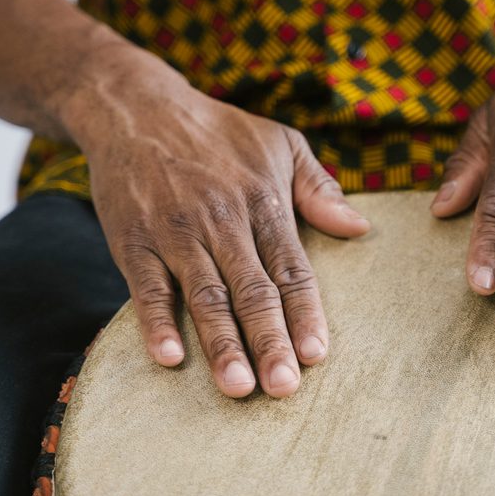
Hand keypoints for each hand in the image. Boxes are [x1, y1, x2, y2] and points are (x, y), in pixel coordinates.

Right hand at [65, 59, 369, 397]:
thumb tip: (359, 227)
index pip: (291, 268)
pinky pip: (148, 287)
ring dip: (221, 343)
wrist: (136, 108)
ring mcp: (176, 233)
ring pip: (204, 295)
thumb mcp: (279, 143)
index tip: (318, 354)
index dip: (305, 313)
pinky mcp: (134, 241)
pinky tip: (170, 357)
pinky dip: (157, 322)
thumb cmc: (218, 130)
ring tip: (237, 387)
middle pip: (252, 290)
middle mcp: (222, 221)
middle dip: (270, 341)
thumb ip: (318, 187)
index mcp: (262, 201)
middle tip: (285, 387)